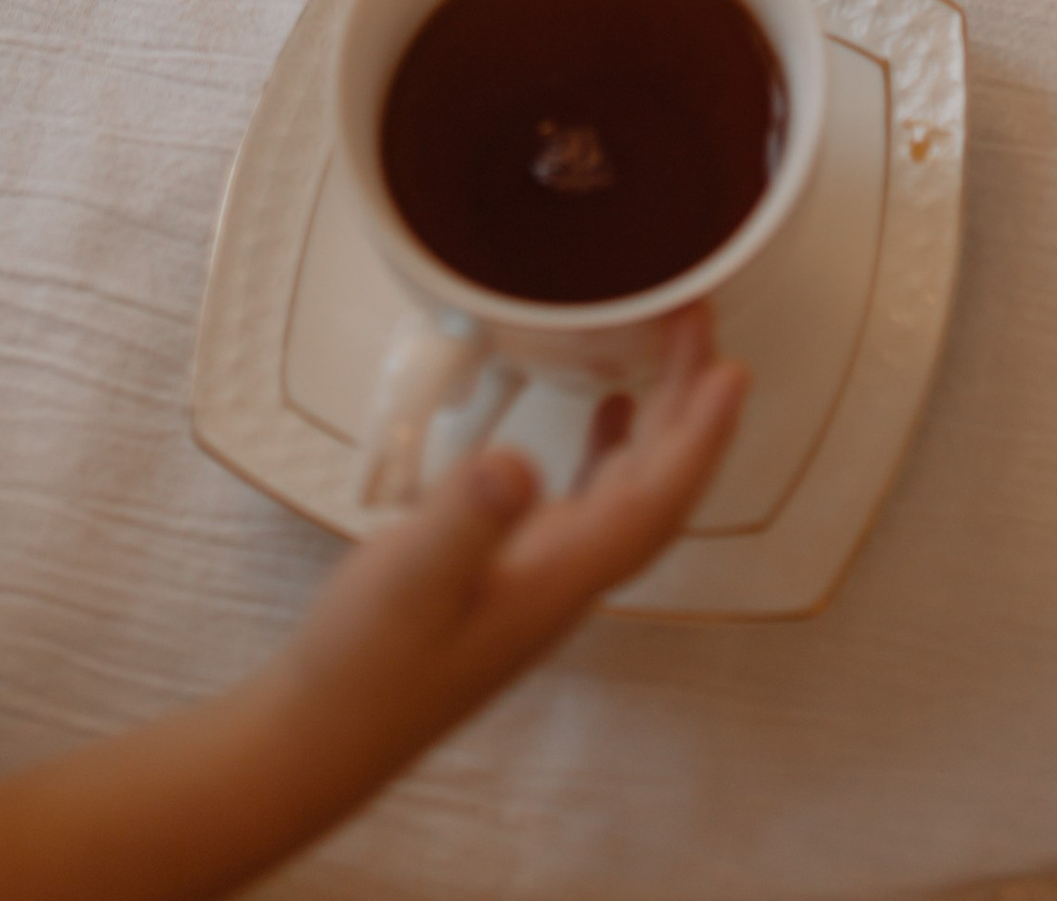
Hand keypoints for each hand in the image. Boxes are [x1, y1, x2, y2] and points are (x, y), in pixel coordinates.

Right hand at [275, 312, 747, 781]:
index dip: (699, 436)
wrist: (326, 731)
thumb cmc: (365, 664)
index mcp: (560, 577)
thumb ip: (465, 518)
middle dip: (688, 407)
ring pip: (629, 489)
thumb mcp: (410, 576)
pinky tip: (605, 411)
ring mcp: (543, 574)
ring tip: (670, 351)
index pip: (655, 501)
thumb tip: (518, 460)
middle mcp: (567, 576)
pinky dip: (611, 447)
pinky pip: (590, 497)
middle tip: (700, 325)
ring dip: (659, 421)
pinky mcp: (513, 568)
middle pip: (656, 486)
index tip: (731, 371)